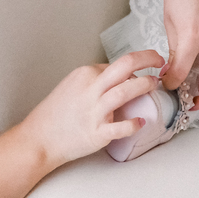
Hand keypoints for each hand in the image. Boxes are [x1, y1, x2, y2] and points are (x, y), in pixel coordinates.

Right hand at [23, 50, 165, 166]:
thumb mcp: (73, 85)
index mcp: (85, 74)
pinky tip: (142, 122)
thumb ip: (96, 79)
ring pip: (124, 91)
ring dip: (143, 85)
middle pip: (124, 66)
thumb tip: (120, 76)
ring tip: (154, 84)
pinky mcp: (96, 133)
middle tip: (160, 60)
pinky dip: (132, 124)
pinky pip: (118, 127)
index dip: (136, 65)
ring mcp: (94, 111)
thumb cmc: (56, 113)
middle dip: (147, 58)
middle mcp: (90, 89)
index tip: (146, 68)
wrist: (38, 139)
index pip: (118, 64)